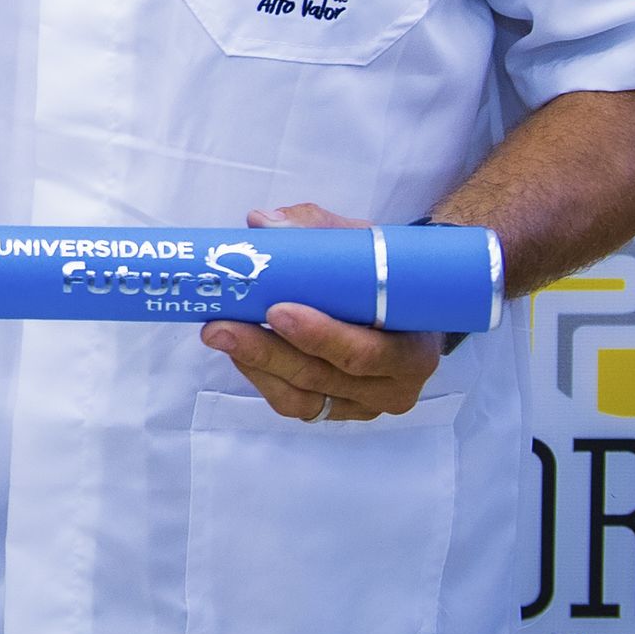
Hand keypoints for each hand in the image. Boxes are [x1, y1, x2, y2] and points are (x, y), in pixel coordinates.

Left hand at [200, 204, 442, 422]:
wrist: (406, 304)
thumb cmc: (386, 274)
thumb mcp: (364, 244)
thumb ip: (317, 229)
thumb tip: (262, 223)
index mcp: (414, 350)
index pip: (368, 352)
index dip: (321, 336)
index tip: (276, 310)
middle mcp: (394, 387)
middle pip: (323, 377)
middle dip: (267, 351)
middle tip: (223, 325)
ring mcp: (362, 405)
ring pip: (301, 397)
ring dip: (255, 365)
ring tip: (219, 333)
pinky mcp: (335, 411)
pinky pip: (293, 403)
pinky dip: (260, 377)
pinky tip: (238, 350)